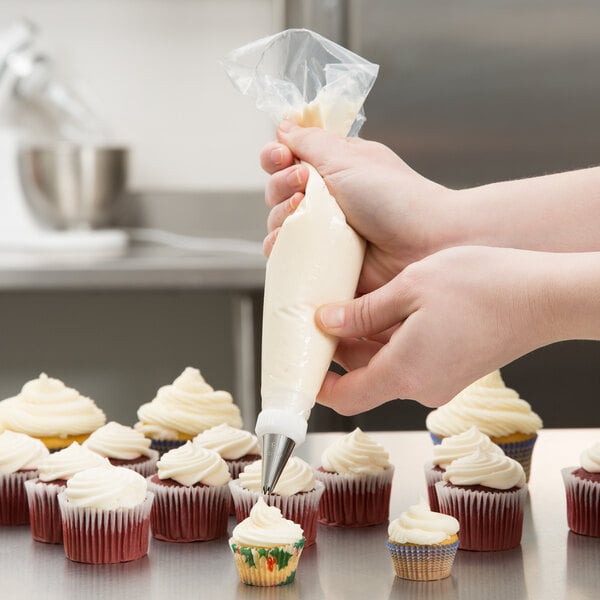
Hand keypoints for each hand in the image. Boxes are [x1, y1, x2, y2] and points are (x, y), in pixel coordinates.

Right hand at [260, 122, 453, 293]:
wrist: (423, 244)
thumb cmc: (394, 197)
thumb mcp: (349, 159)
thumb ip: (311, 142)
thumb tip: (283, 125)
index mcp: (332, 169)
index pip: (288, 158)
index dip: (276, 156)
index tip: (282, 155)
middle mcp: (324, 199)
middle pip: (277, 190)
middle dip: (281, 184)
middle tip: (302, 183)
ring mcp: (322, 233)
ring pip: (277, 223)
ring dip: (279, 215)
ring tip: (302, 211)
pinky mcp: (321, 262)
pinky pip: (285, 256)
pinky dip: (278, 248)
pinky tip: (287, 242)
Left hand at [313, 246, 561, 411]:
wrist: (545, 295)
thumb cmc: (484, 286)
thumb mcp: (410, 288)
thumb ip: (363, 311)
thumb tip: (327, 323)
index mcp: (405, 371)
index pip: (347, 396)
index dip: (319, 386)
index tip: (301, 369)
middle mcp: (422, 385)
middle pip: (364, 380)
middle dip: (338, 355)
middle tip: (320, 321)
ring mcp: (441, 379)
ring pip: (386, 368)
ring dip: (364, 345)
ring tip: (347, 309)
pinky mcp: (455, 368)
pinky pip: (409, 361)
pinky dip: (389, 342)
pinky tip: (384, 310)